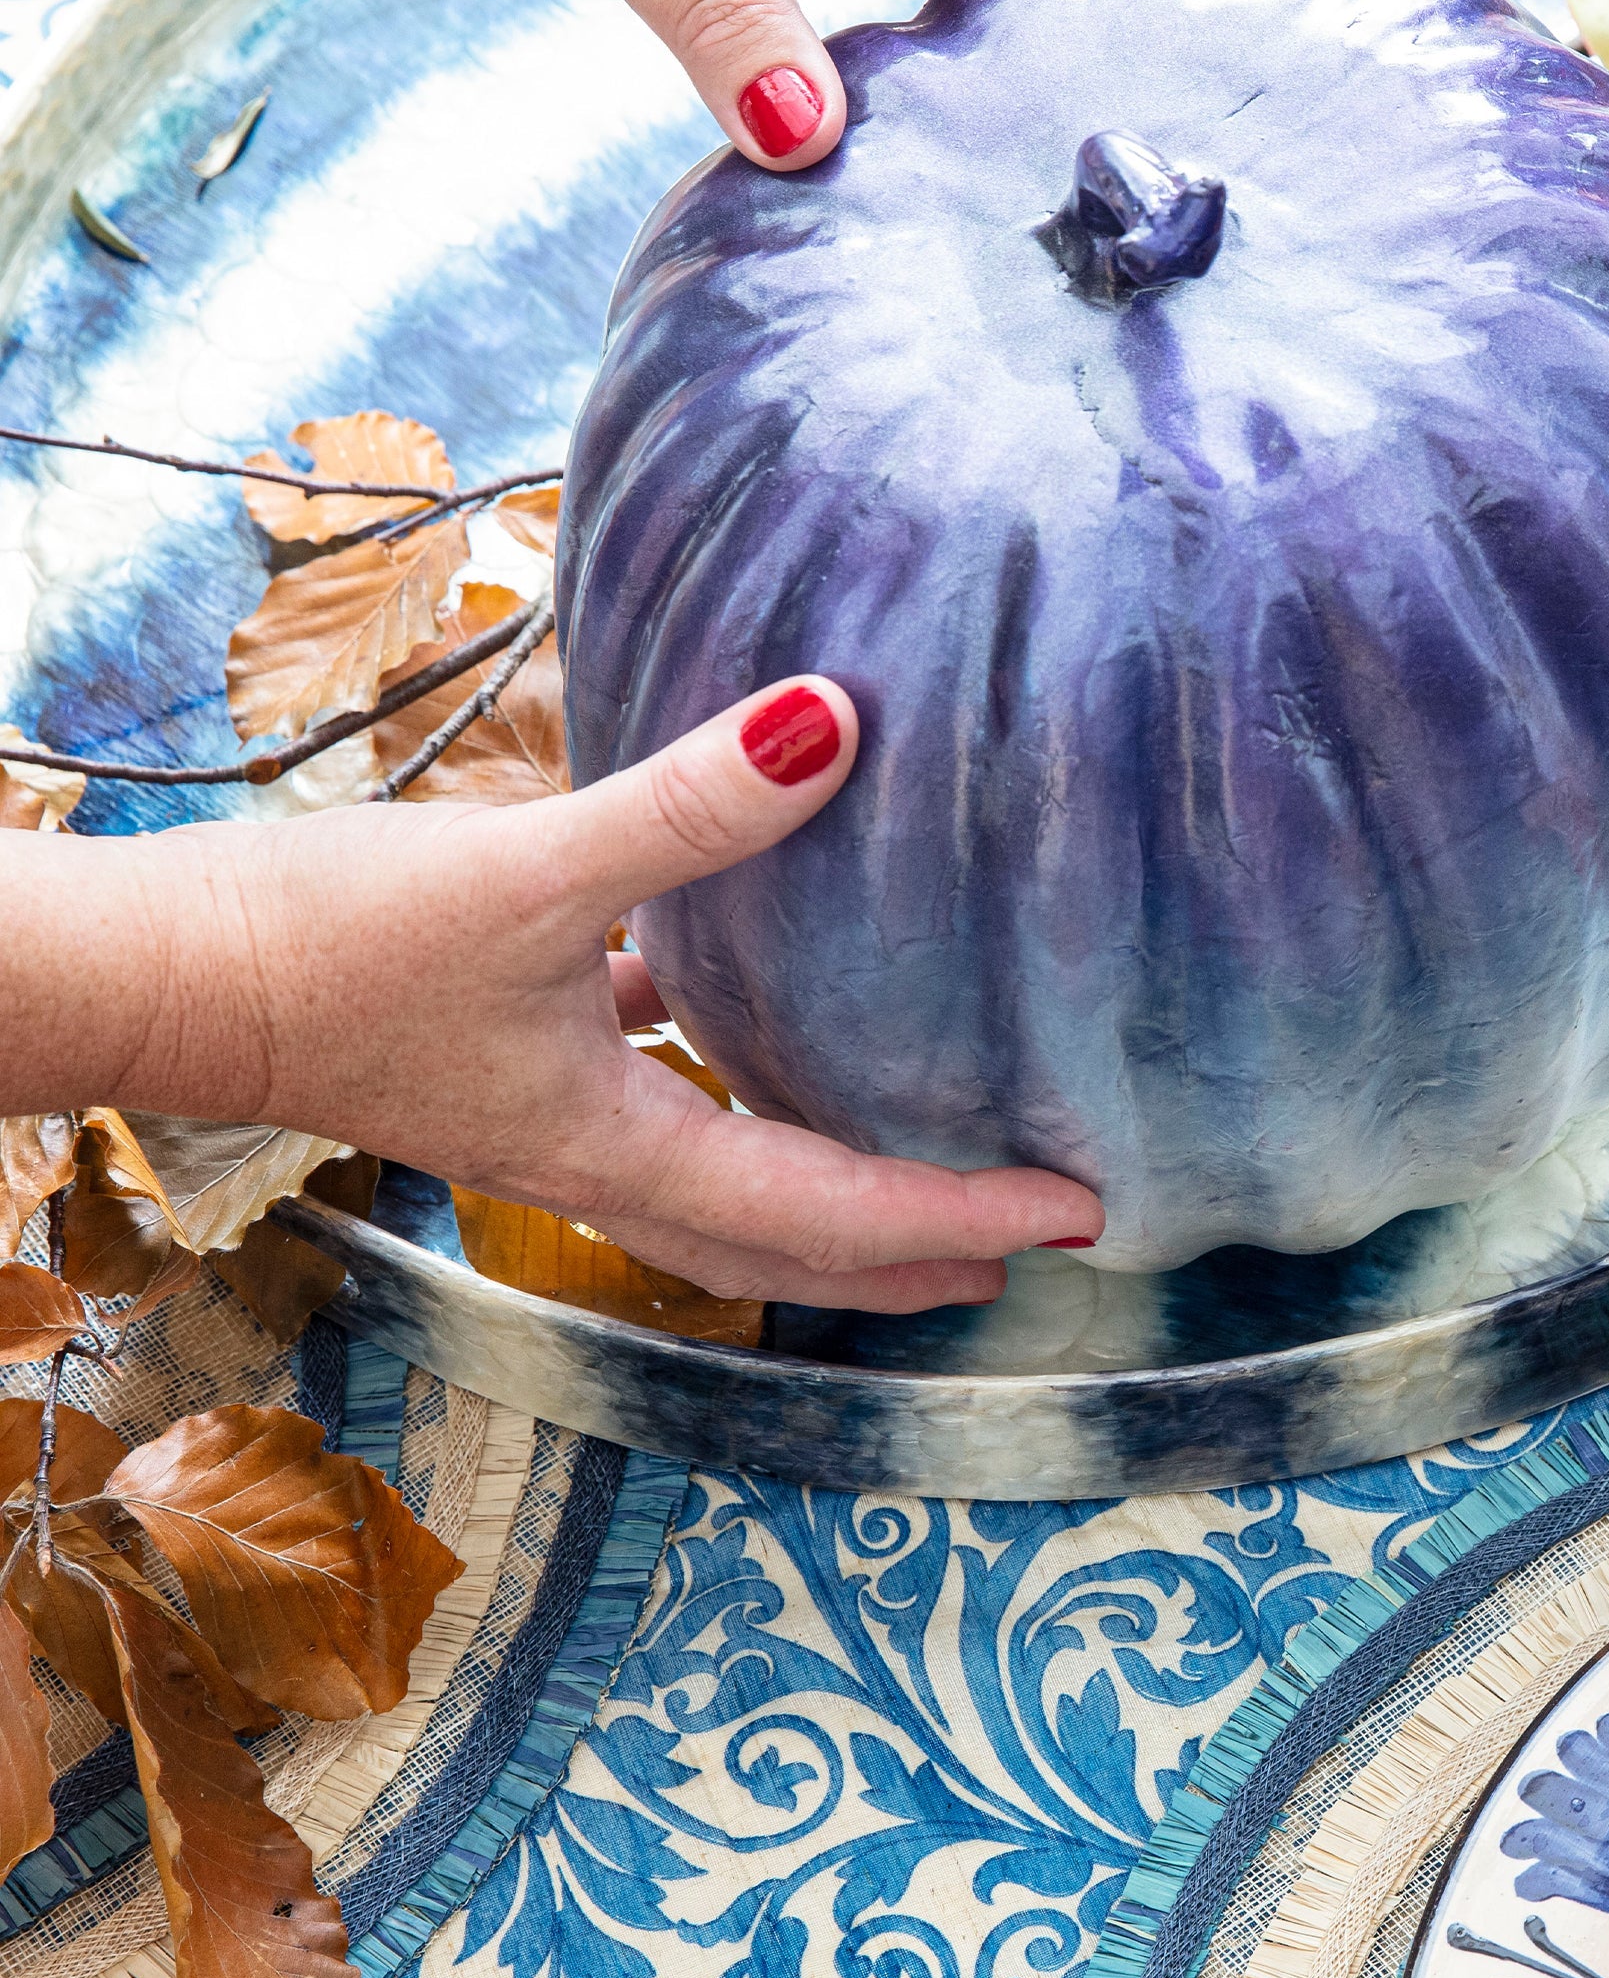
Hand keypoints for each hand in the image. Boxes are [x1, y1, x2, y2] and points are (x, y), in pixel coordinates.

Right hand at [29, 680, 1100, 1310]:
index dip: (965, 1214)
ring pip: (734, 1186)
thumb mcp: (523, 871)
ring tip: (932, 1174)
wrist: (156, 972)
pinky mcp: (514, 1062)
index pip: (835, 1211)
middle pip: (795, 1244)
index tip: (1083, 1214)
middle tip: (1035, 1252)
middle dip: (917, 1256)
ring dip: (840, 1193)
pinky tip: (754, 1011)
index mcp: (622, 1149)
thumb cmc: (322, 943)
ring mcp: (555, 1122)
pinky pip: (665, 1097)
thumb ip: (682, 809)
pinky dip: (739, 1086)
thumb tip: (833, 721)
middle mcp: (600, 1163)